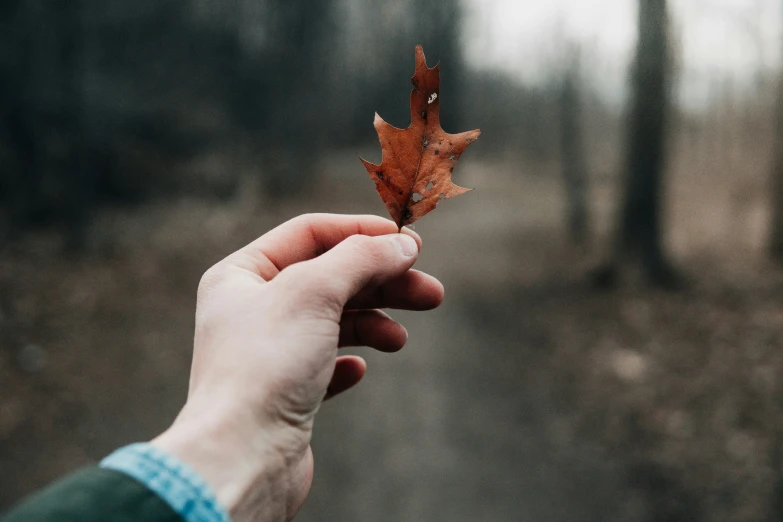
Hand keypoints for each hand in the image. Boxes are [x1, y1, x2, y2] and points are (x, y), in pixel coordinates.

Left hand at [151, 214, 443, 521]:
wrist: (243, 457)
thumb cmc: (265, 367)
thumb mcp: (315, 291)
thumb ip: (362, 258)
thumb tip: (402, 244)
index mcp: (242, 274)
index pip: (310, 233)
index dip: (361, 232)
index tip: (408, 242)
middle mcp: (251, 309)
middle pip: (330, 277)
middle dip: (382, 283)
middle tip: (431, 292)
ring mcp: (267, 351)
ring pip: (334, 321)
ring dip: (373, 323)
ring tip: (399, 340)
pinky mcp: (283, 391)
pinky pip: (325, 364)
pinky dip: (348, 360)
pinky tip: (357, 370)